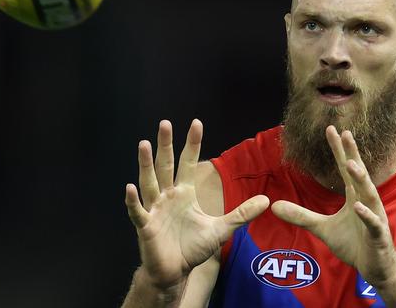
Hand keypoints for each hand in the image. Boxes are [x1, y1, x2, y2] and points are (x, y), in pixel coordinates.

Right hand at [125, 119, 268, 288]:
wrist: (175, 272)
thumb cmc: (193, 248)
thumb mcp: (222, 229)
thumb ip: (242, 214)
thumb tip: (266, 200)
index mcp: (185, 193)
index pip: (188, 163)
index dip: (192, 144)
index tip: (196, 123)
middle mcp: (168, 196)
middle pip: (166, 165)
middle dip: (166, 144)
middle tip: (165, 123)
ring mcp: (155, 209)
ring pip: (149, 182)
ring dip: (146, 164)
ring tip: (144, 143)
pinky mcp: (146, 226)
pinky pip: (138, 211)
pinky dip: (133, 201)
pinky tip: (129, 187)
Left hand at [271, 126, 395, 287]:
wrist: (375, 268)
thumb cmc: (353, 244)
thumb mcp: (322, 228)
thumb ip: (301, 215)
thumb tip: (274, 206)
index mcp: (354, 196)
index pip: (345, 168)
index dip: (339, 149)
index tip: (332, 129)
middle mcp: (366, 201)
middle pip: (358, 173)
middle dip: (352, 153)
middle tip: (345, 133)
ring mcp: (374, 216)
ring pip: (368, 194)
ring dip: (361, 178)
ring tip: (351, 164)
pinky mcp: (378, 235)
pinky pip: (372, 223)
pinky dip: (365, 214)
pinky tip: (357, 206)